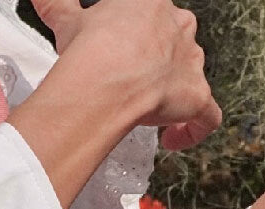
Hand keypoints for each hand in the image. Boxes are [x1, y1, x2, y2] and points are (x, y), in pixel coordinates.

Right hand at [29, 0, 221, 150]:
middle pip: (179, 40)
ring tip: (150, 112)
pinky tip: (173, 139)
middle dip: (161, 61)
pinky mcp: (197, 97)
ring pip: (194, 74)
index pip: (155, 16)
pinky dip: (194, 130)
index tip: (126, 51)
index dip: (142, 36)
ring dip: (176, 93)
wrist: (104, 79)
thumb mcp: (69, 23)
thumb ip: (57, 6)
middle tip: (136, 82)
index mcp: (151, 4)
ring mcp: (192, 62)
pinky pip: (207, 117)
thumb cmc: (89, 49)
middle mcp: (179, 27)